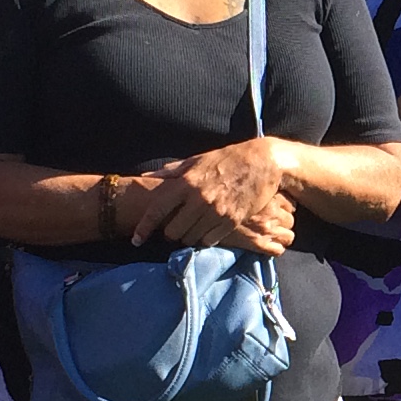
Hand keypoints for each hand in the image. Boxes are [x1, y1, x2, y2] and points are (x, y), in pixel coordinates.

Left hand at [124, 140, 293, 254]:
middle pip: (173, 231)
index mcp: (187, 182)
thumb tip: (147, 176)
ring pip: (191, 238)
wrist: (264, 162)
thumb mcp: (198, 160)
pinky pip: (210, 240)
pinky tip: (208, 230)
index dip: (143, 227)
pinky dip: (205, 239)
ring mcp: (216, 212)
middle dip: (171, 233)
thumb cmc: (228, 159)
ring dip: (188, 237)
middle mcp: (199, 199)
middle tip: (175, 228)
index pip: (157, 209)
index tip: (136, 239)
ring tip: (193, 228)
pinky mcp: (232, 221)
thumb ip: (172, 171)